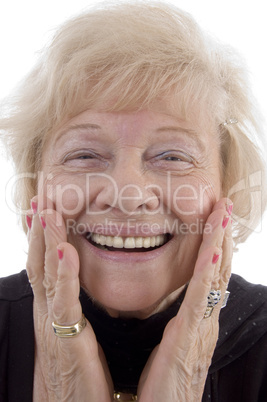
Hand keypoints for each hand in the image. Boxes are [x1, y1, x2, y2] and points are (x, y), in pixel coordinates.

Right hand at [26, 198, 112, 401]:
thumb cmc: (77, 372)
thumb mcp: (71, 331)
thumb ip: (71, 306)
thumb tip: (73, 287)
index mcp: (50, 308)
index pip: (44, 263)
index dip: (42, 234)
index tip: (45, 207)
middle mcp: (45, 310)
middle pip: (39, 260)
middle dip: (40, 226)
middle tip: (42, 195)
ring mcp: (51, 323)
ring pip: (46, 273)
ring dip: (47, 240)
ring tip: (48, 210)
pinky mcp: (65, 338)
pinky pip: (64, 301)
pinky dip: (64, 274)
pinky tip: (66, 249)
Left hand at [137, 198, 232, 401]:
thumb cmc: (166, 380)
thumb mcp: (174, 342)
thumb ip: (180, 320)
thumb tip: (182, 300)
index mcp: (200, 317)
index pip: (212, 273)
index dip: (216, 243)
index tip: (216, 217)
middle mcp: (207, 318)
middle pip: (218, 268)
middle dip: (222, 235)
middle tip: (225, 204)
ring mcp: (202, 326)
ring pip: (213, 277)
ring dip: (218, 243)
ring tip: (222, 214)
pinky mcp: (189, 338)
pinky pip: (201, 299)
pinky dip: (208, 273)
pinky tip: (213, 252)